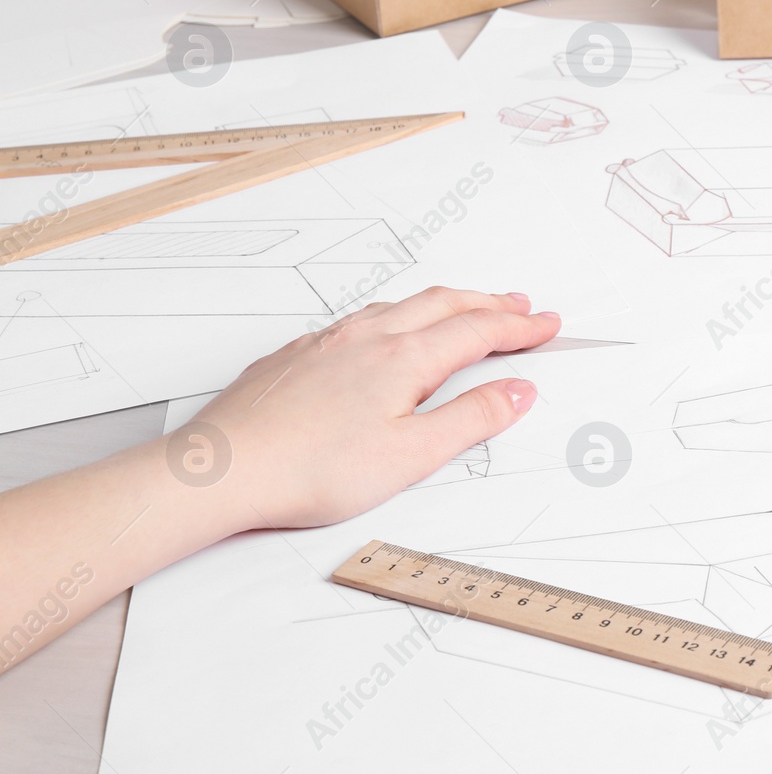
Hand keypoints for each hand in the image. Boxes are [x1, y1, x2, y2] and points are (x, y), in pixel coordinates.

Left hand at [178, 287, 560, 531]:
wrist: (222, 470)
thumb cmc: (310, 470)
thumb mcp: (411, 457)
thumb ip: (471, 420)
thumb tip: (518, 392)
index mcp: (404, 359)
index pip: (478, 332)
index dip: (519, 328)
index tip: (547, 326)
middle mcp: (368, 337)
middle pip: (443, 304)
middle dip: (488, 303)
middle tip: (520, 307)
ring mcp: (328, 341)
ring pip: (400, 305)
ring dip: (443, 303)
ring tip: (464, 308)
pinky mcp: (297, 355)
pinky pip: (361, 318)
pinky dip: (396, 315)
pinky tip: (387, 332)